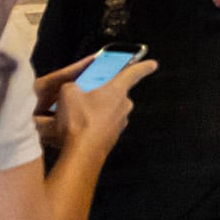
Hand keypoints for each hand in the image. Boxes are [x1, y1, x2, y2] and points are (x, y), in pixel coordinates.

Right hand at [42, 54, 156, 150]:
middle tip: (87, 93)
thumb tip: (72, 89)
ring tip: (77, 114)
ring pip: (109, 110)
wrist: (81, 154)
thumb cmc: (79, 123)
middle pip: (116, 93)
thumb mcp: (67, 93)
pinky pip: (104, 124)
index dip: (143, 66)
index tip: (152, 65)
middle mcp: (123, 106)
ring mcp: (119, 123)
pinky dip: (93, 124)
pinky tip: (79, 127)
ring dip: (97, 110)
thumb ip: (72, 85)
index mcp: (116, 90)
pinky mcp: (112, 137)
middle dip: (104, 92)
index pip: (133, 73)